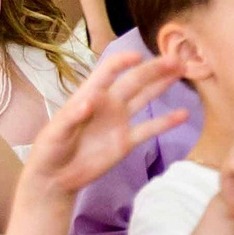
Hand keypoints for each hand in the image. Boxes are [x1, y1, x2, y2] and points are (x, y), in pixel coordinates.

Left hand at [22, 52, 187, 193]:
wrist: (56, 178)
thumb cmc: (50, 150)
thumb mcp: (55, 133)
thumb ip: (72, 117)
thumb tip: (88, 102)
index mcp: (89, 94)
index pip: (108, 72)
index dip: (122, 62)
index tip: (139, 56)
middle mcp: (108, 103)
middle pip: (134, 81)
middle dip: (154, 69)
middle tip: (177, 59)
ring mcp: (119, 122)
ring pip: (145, 98)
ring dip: (162, 85)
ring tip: (182, 72)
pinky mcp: (126, 142)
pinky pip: (149, 129)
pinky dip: (166, 122)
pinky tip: (183, 114)